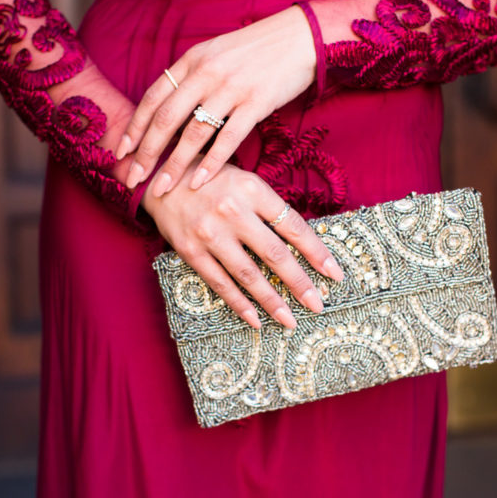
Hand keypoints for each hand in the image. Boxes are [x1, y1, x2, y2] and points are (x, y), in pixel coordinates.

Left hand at [121, 5, 316, 195]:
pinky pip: (228, 139)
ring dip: (175, 165)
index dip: (134, 127)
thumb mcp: (214, 55)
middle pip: (166, 119)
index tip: (121, 152)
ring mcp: (230, 88)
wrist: (298, 38)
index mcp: (191, 61)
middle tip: (134, 179)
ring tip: (162, 189)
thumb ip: (190, 79)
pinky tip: (199, 182)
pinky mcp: (256, 103)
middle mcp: (205, 74)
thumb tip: (167, 110)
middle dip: (147, 153)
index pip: (153, 98)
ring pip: (194, 133)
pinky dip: (211, 163)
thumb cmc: (254, 51)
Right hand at [142, 162, 343, 328]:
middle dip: (300, 283)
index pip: (293, 226)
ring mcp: (210, 233)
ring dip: (272, 301)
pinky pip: (220, 283)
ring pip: (248, 274)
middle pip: (275, 254)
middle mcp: (233, 212)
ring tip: (290, 320)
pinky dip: (239, 304)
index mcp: (253, 190)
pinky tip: (256, 319)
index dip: (317, 252)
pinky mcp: (191, 251)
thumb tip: (303, 244)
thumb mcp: (246, 181)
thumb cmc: (212, 179)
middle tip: (318, 305)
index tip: (335, 274)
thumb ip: (270, 209)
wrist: (161, 177)